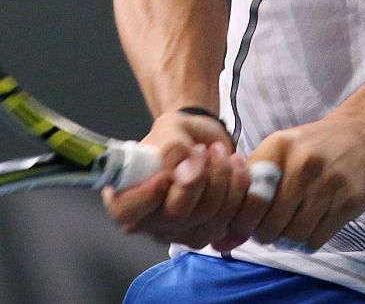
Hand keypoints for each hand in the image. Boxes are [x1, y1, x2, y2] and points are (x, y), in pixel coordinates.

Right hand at [101, 110, 267, 250]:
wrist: (204, 142)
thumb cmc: (177, 136)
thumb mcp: (169, 128)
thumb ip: (172, 146)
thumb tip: (182, 170)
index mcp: (127, 195)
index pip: (125, 211)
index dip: (146, 195)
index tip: (166, 171)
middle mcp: (151, 222)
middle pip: (176, 216)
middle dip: (198, 178)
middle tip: (204, 150)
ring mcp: (181, 233)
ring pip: (208, 220)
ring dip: (223, 180)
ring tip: (221, 153)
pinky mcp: (210, 235)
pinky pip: (232, 223)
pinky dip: (240, 192)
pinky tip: (235, 170)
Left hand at [234, 108, 364, 252]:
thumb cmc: (315, 146)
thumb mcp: (282, 148)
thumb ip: (254, 179)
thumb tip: (223, 225)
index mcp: (278, 147)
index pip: (248, 198)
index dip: (243, 219)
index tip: (247, 223)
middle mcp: (303, 163)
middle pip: (271, 222)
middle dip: (266, 234)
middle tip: (269, 232)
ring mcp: (329, 182)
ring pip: (295, 234)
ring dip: (289, 240)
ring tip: (290, 230)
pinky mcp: (351, 200)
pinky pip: (319, 237)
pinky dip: (310, 241)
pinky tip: (311, 229)